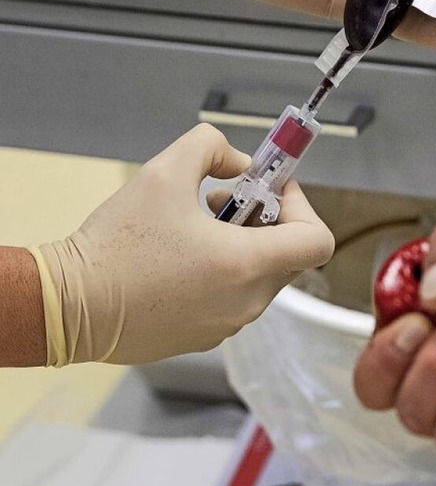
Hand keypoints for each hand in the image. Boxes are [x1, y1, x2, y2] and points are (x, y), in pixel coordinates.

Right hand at [30, 124, 333, 365]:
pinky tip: (178, 255)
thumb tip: (238, 163)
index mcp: (246, 265)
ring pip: (260, 276)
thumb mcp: (166, 171)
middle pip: (288, 255)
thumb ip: (212, 147)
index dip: (301, 205)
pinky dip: (223, 272)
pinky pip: (233, 298)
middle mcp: (246, 302)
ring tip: (195, 223)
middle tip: (223, 198)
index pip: (317, 241)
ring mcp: (226, 326)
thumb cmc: (118, 242)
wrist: (68, 306)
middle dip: (265, 218)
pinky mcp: (202, 338)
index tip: (268, 188)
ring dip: (243, 243)